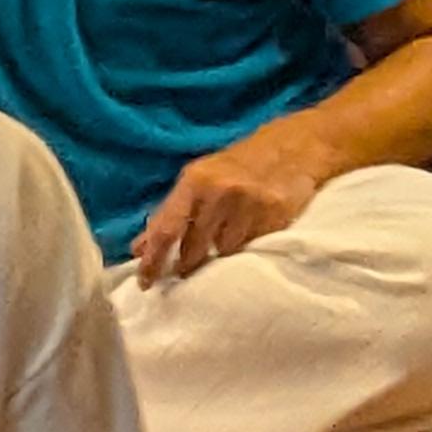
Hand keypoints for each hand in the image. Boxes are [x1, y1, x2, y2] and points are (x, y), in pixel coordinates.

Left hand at [132, 122, 335, 284]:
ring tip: (225, 239)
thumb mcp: (198, 180)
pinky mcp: (275, 219)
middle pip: (193, 248)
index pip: (166, 230)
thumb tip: (139, 249)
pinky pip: (250, 249)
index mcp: (195, 182)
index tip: (144, 283)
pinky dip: (245, 248)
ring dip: (219, 255)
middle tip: (185, 270)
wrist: (291, 148)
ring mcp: (249, 206)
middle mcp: (220, 193)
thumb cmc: (236, 166)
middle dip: (186, 264)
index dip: (153, 260)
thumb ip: (169, 214)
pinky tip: (249, 233)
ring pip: (223, 253)